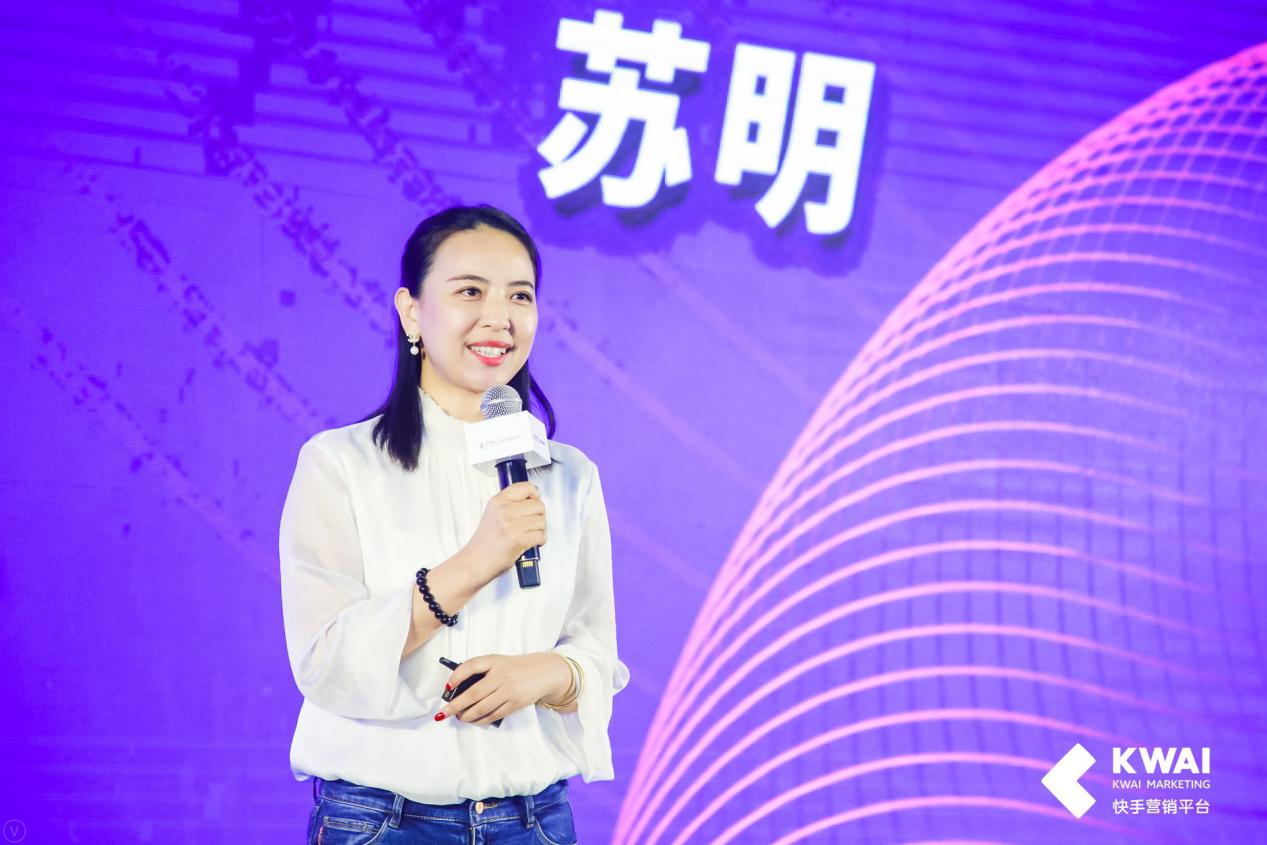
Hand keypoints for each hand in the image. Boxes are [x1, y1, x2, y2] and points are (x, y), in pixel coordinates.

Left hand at [435, 653, 565, 726]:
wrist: (544, 672)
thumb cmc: (515, 668)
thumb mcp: (498, 662)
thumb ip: (481, 671)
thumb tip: (457, 689)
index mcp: (495, 661)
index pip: (471, 666)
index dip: (457, 676)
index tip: (447, 687)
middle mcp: (501, 676)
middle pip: (473, 694)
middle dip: (455, 706)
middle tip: (443, 713)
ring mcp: (509, 691)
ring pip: (482, 708)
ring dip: (467, 716)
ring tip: (459, 718)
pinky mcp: (515, 704)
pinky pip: (493, 715)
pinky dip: (481, 720)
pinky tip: (474, 720)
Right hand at [463, 481, 546, 581]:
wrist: (475, 561)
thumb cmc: (485, 542)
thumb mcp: (493, 514)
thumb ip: (510, 504)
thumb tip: (533, 499)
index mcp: (498, 501)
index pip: (525, 487)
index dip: (535, 495)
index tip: (535, 501)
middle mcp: (504, 510)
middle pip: (539, 505)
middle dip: (540, 516)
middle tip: (533, 524)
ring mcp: (510, 524)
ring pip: (542, 521)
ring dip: (540, 530)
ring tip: (531, 534)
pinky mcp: (517, 538)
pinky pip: (540, 535)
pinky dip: (540, 541)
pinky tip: (531, 543)